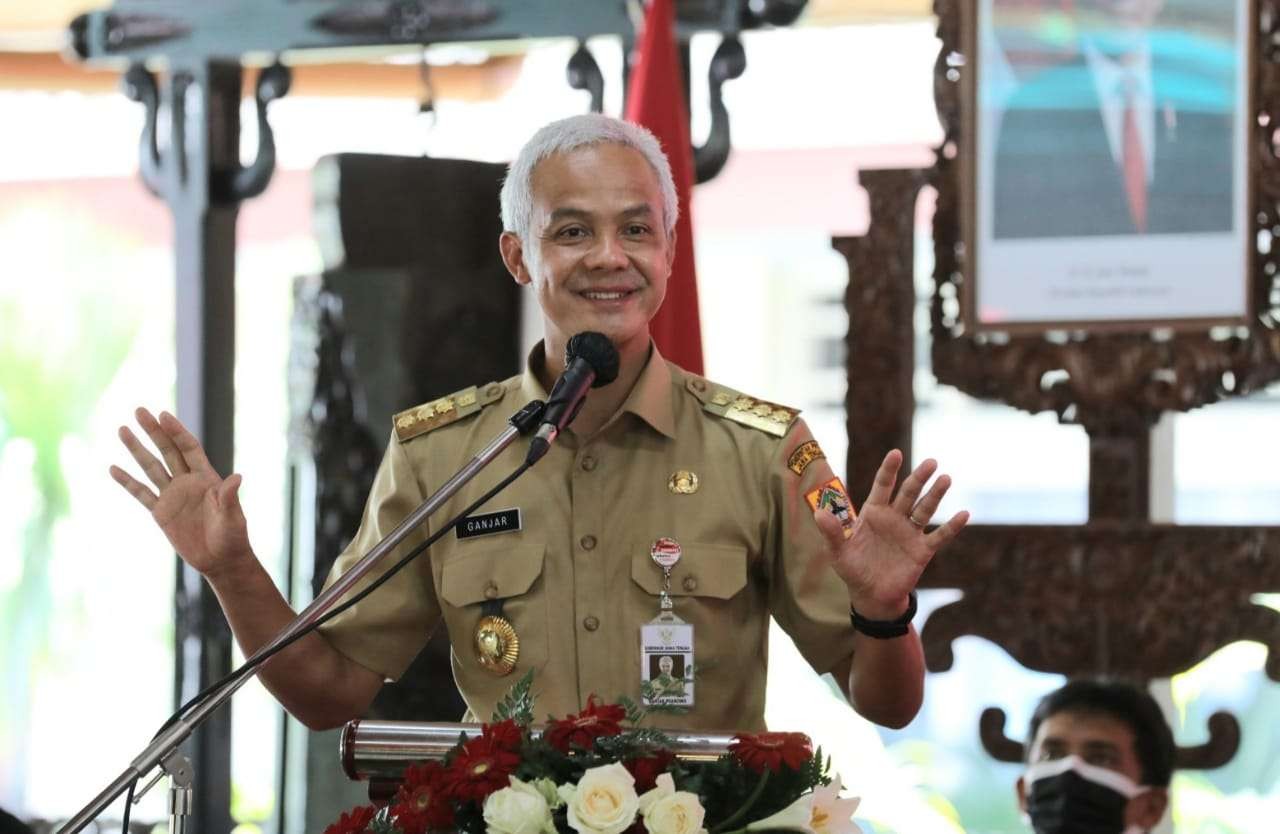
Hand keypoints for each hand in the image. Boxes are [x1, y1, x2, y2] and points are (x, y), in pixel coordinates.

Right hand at [109, 407, 250, 579]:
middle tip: (138, 410)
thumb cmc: (232, 537)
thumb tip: (237, 477)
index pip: (189, 448)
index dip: (177, 431)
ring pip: (151, 467)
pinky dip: (128, 482)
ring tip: (122, 429)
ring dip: (137, 449)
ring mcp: (172, 496)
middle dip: (153, 431)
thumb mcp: (232, 517)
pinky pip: (141, 494)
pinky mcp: (161, 513)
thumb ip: (229, 497)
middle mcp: (187, 482)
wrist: (220, 560)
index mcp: (207, 478)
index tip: (163, 414)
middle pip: (167, 451)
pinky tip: (113, 468)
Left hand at [814, 450, 968, 619]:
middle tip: (931, 462)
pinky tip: (963, 514)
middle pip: (909, 493)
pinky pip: (939, 536)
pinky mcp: (922, 550)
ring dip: (936, 494)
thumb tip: (818, 513)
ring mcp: (910, 533)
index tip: (896, 453)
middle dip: (919, 478)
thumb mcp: (837, 552)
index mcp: (873, 512)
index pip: (883, 486)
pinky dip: (951, 526)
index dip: (889, 470)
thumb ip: (831, 532)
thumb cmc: (853, 569)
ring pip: (925, 509)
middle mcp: (894, 518)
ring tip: (946, 478)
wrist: (871, 595)